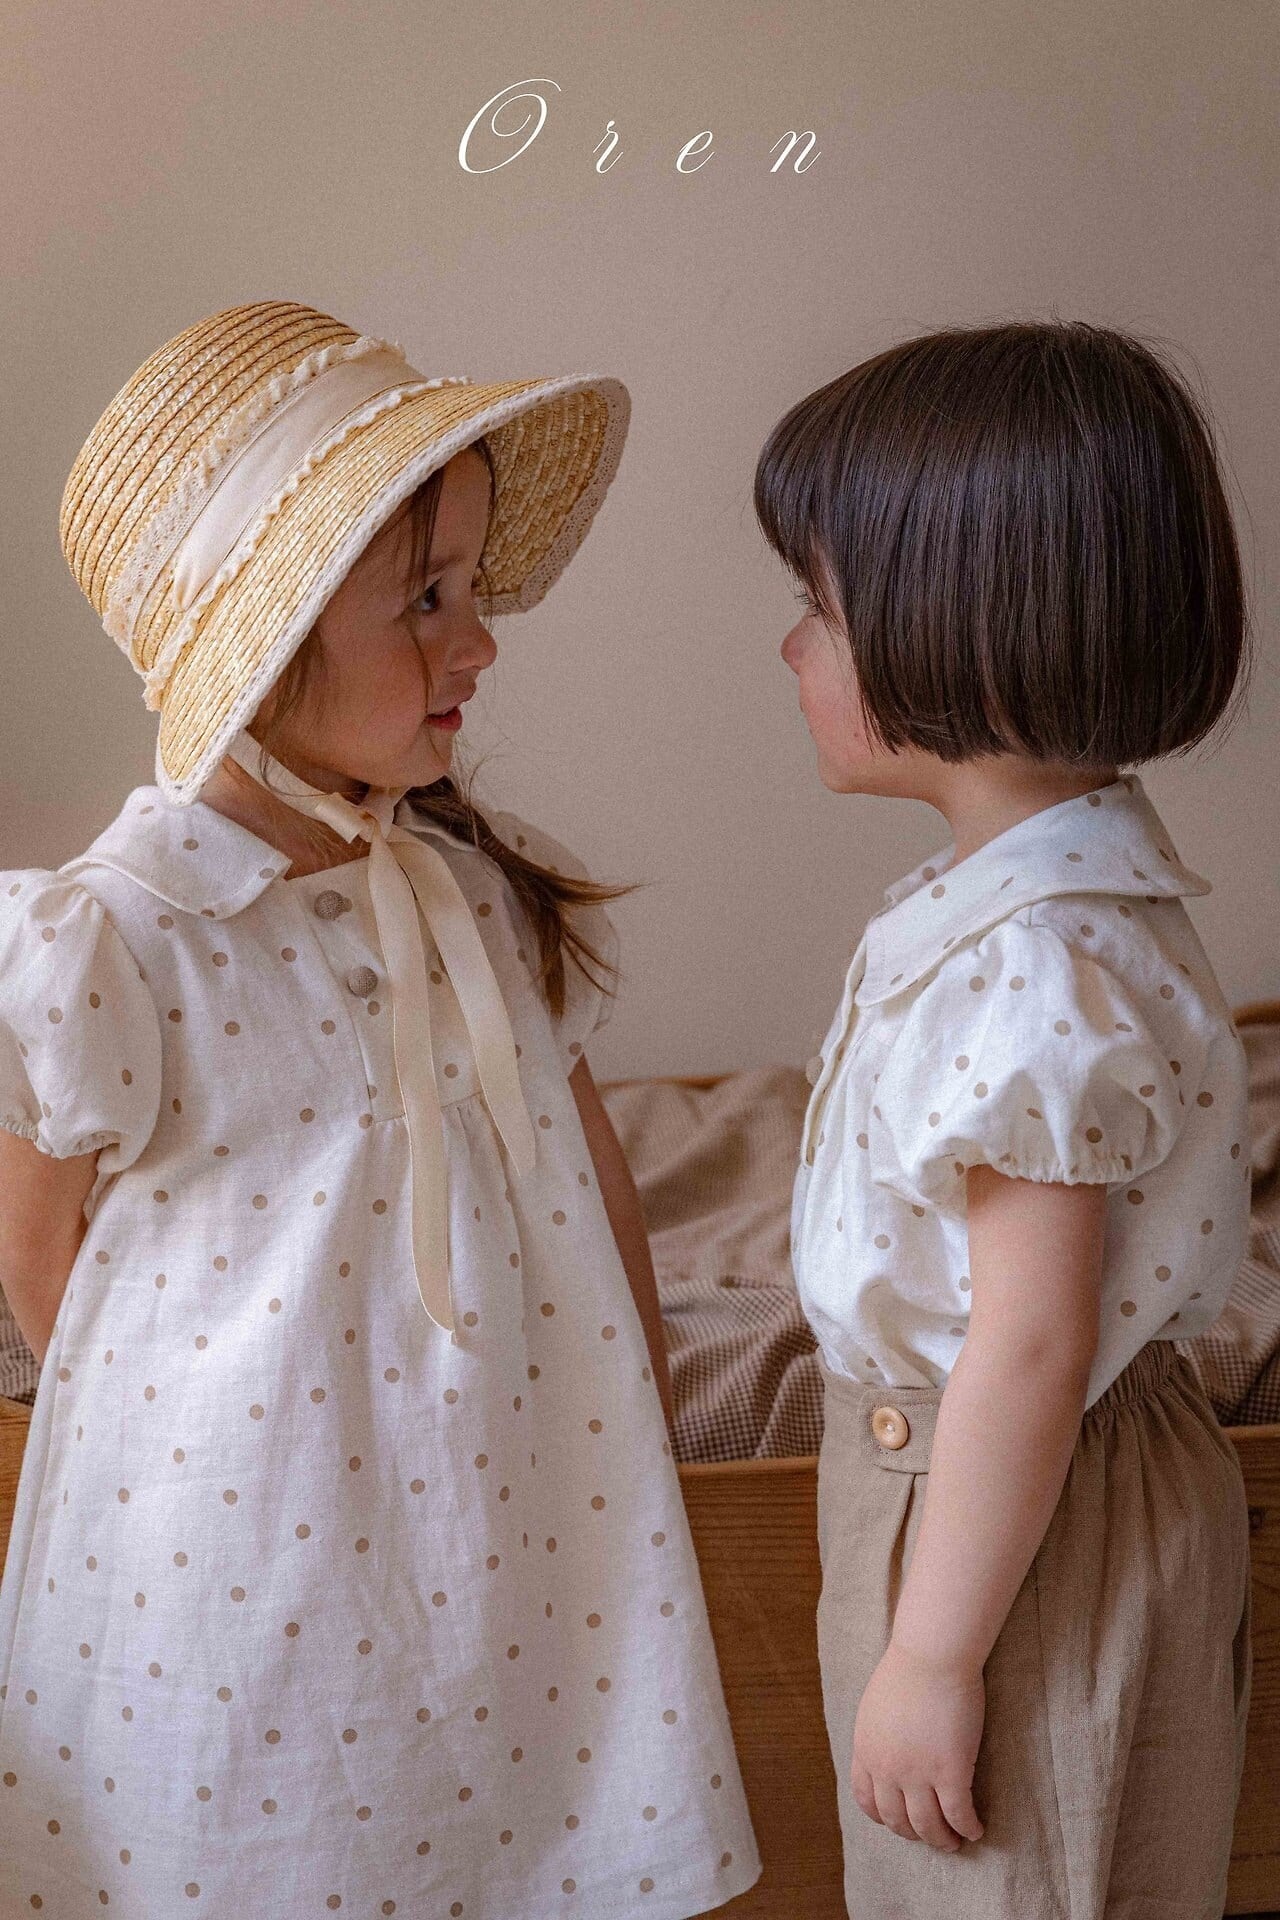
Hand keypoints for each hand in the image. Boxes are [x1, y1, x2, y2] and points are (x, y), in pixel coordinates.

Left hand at [850, 1640, 986, 1850]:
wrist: (932, 1654)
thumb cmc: (909, 1668)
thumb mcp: (877, 1706)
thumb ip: (879, 1735)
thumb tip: (888, 1750)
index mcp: (867, 1750)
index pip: (866, 1800)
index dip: (883, 1817)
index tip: (897, 1822)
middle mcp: (887, 1768)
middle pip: (897, 1819)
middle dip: (915, 1834)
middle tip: (932, 1836)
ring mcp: (918, 1773)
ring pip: (928, 1826)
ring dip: (943, 1840)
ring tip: (955, 1842)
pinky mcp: (951, 1771)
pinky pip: (959, 1814)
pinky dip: (968, 1828)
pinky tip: (977, 1829)